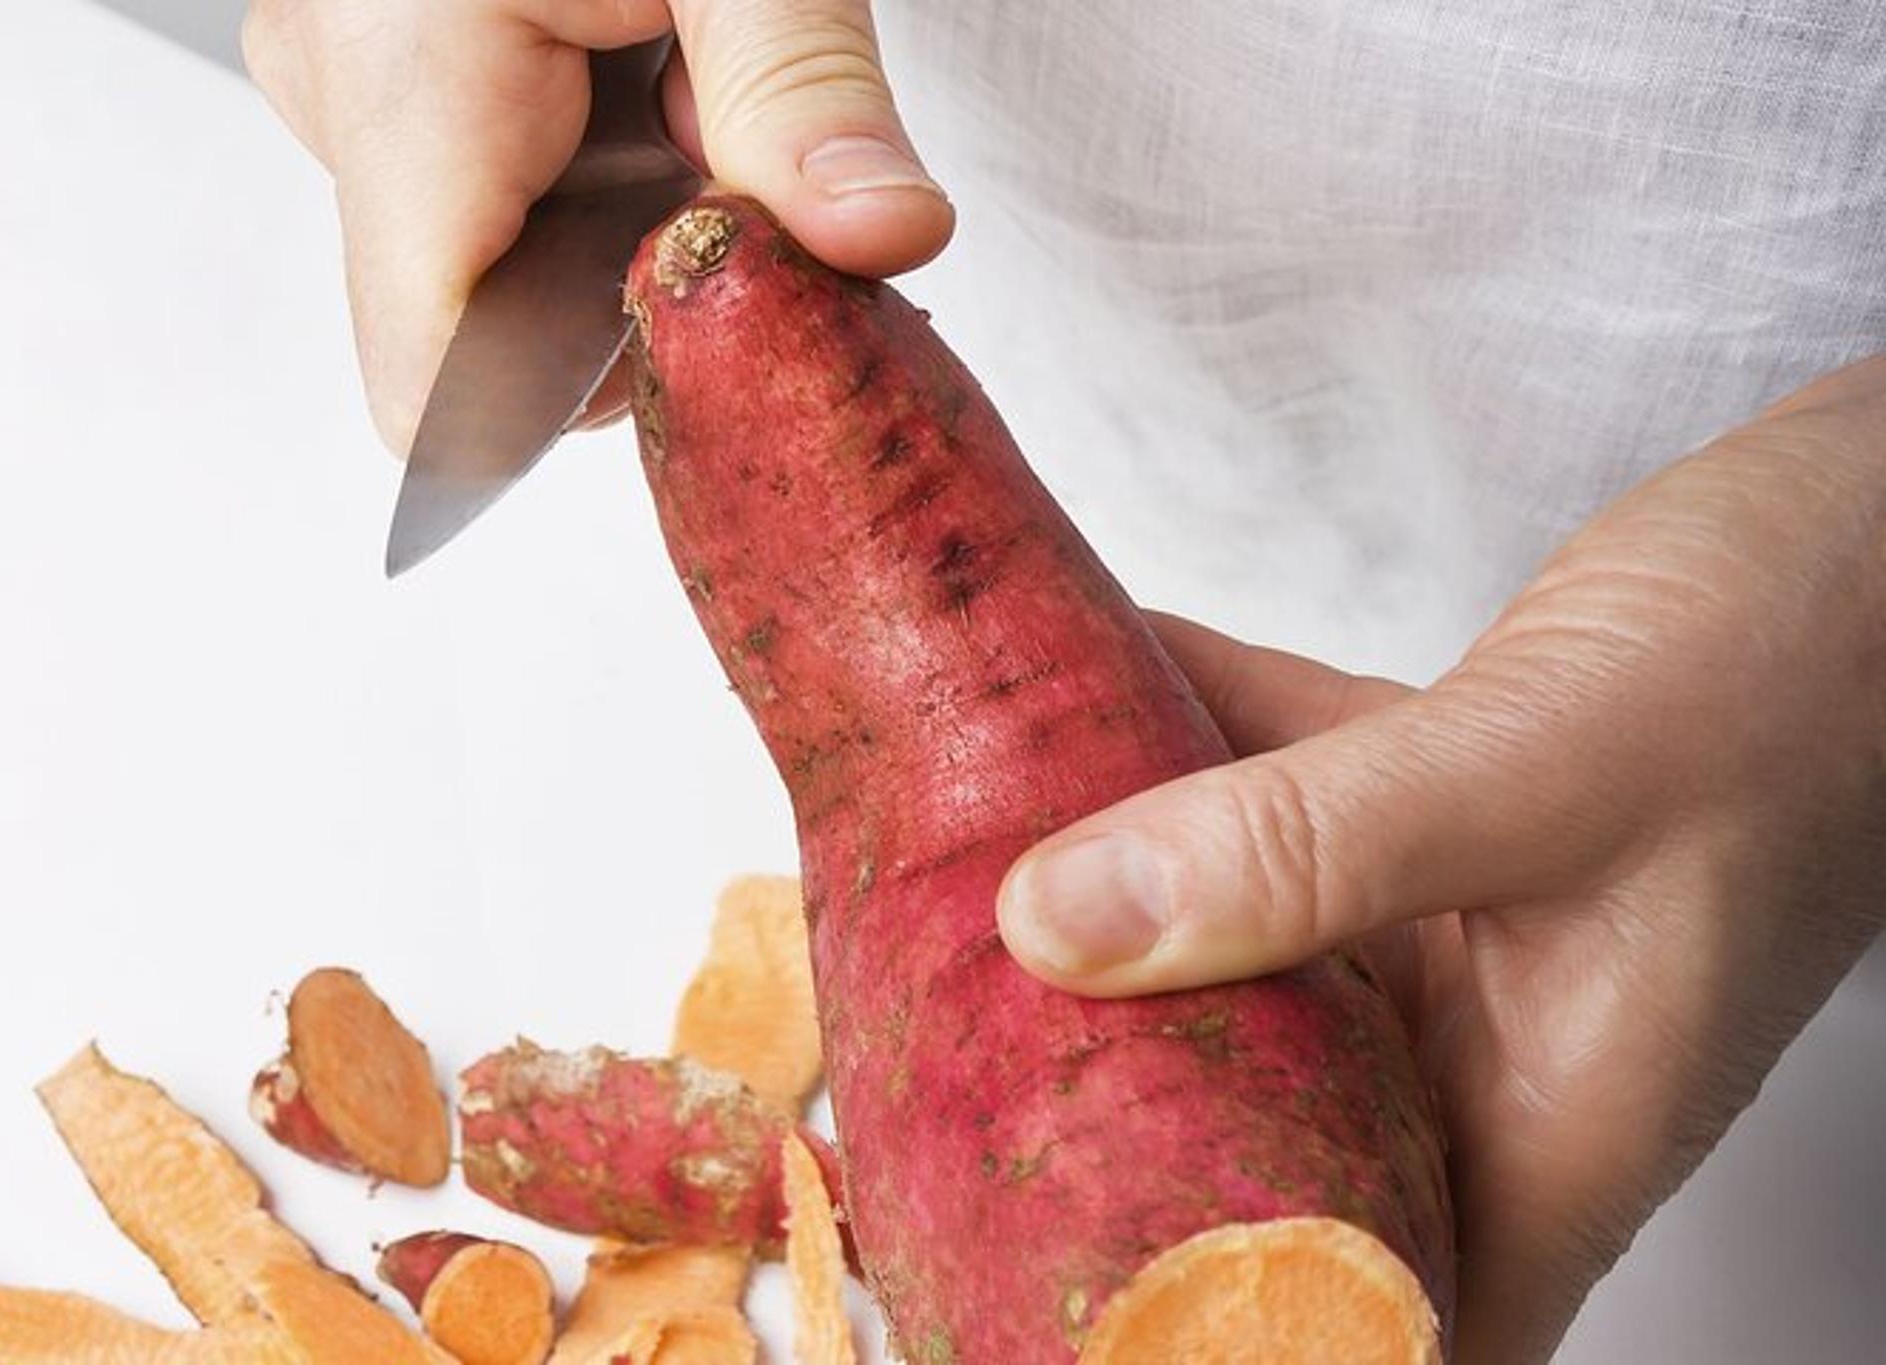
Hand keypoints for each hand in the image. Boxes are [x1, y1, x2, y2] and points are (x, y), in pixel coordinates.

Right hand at [242, 0, 951, 451]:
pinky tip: (634, 73)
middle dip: (640, 289)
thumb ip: (805, 95)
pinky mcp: (384, 77)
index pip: (439, 394)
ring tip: (674, 77)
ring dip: (628, 225)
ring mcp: (349, 90)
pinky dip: (596, 173)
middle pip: (490, 340)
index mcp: (399, 80)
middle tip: (718, 140)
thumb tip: (887, 241)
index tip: (711, 319)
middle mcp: (340, 102)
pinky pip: (493, 199)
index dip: (586, 409)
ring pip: (501, 272)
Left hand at [997, 357, 1885, 1362]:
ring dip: (1109, 907)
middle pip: (1257, 1147)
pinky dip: (1175, 752)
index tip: (1034, 1277)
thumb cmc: (1808, 659)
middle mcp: (1490, 1064)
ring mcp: (1453, 942)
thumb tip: (1060, 926)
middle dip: (1095, 1109)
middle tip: (933, 1059)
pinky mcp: (1432, 824)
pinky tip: (1075, 678)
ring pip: (1241, 959)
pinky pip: (1266, 804)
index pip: (1363, 1324)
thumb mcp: (1543, 769)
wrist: (1885, 519)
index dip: (1210, 1343)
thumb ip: (1308, 851)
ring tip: (951, 863)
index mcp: (1551, 1136)